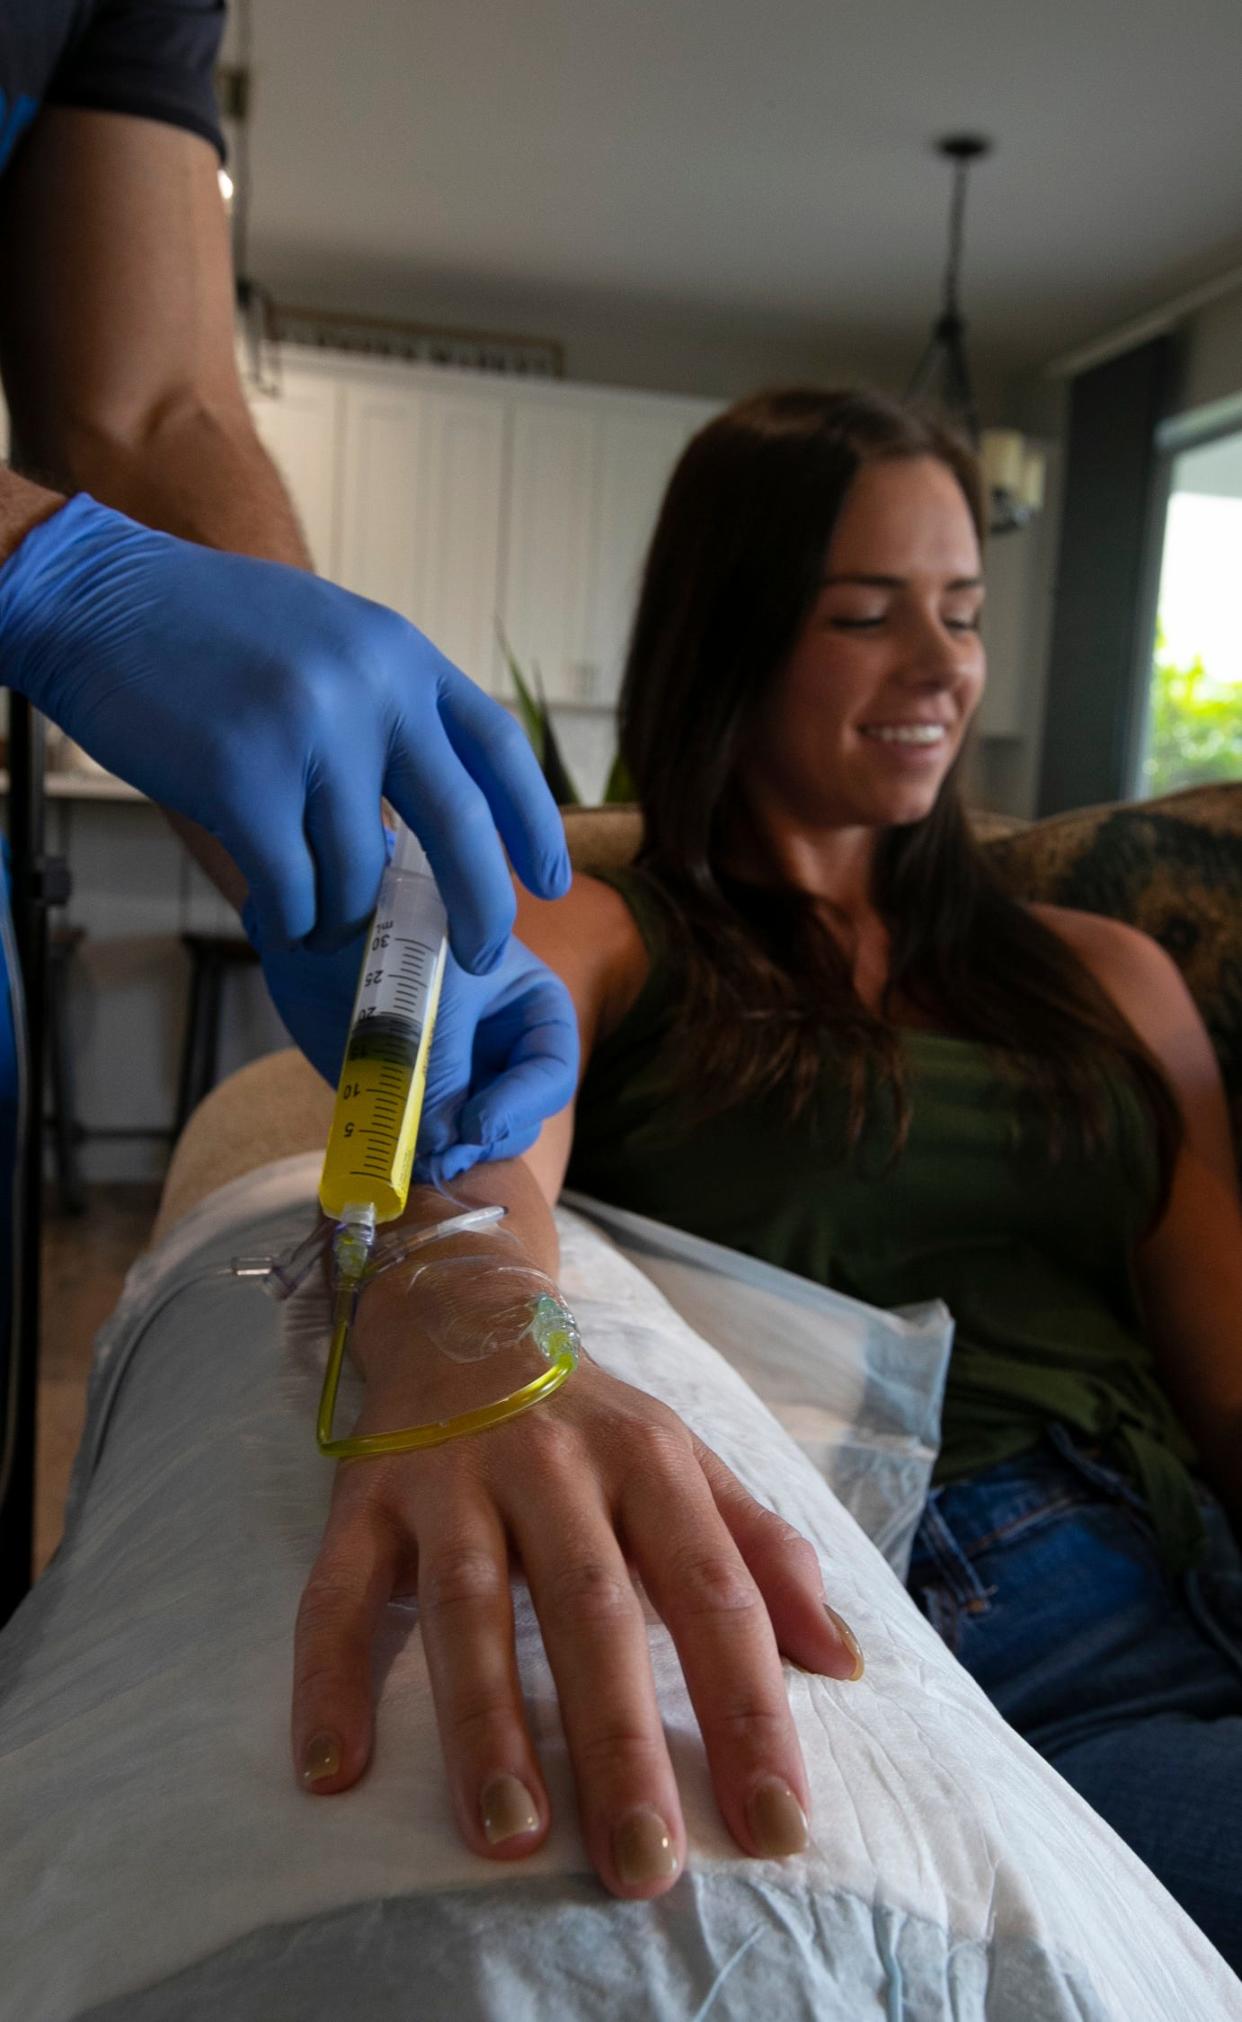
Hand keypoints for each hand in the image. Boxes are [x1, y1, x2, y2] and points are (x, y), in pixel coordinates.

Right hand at [0, 493, 569, 952]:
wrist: (97, 600)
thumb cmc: (207, 633)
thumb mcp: (327, 643)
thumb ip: (387, 715)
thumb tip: (434, 828)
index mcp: (401, 654)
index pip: (498, 746)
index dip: (535, 822)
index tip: (553, 882)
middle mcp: (370, 687)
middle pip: (459, 825)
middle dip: (481, 908)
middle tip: (481, 958)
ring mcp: (309, 729)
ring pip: (360, 873)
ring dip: (343, 917)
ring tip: (316, 914)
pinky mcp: (244, 776)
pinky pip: (294, 887)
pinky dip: (291, 917)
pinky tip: (278, 912)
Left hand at [248, 900, 577, 1165]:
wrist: (322, 923)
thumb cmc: (394, 935)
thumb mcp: (432, 995)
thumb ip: (442, 1071)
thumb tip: (441, 1150)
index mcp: (533, 1010)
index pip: (550, 1073)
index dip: (519, 1106)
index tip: (475, 1127)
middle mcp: (505, 1050)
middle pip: (517, 1118)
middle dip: (481, 1140)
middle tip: (441, 1156)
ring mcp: (460, 1077)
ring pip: (473, 1138)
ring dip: (446, 1154)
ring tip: (411, 1156)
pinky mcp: (414, 1094)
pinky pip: (426, 1140)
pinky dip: (411, 1153)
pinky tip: (388, 1156)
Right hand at [291, 1297, 862, 1899]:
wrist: (466, 1316)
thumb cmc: (594, 1422)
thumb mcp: (688, 1465)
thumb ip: (763, 1554)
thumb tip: (844, 1662)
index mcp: (649, 1461)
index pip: (713, 1595)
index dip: (749, 1710)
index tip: (777, 1828)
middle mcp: (552, 1466)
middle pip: (592, 1611)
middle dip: (619, 1740)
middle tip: (645, 1865)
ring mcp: (451, 1479)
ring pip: (467, 1607)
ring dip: (486, 1724)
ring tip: (509, 1839)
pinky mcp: (364, 1496)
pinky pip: (336, 1593)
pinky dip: (328, 1679)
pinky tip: (331, 1772)